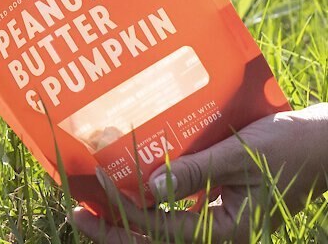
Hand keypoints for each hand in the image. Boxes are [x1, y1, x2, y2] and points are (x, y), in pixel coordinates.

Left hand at [68, 105, 327, 242]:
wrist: (320, 145)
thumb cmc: (285, 147)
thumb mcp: (237, 157)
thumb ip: (195, 171)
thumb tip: (150, 187)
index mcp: (228, 230)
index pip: (162, 227)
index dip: (125, 209)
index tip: (96, 184)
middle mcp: (219, 232)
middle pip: (157, 239)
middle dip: (114, 231)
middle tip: (75, 214)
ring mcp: (218, 220)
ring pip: (163, 227)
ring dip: (127, 218)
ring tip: (91, 203)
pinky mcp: (219, 204)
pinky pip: (176, 210)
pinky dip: (150, 201)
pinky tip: (130, 183)